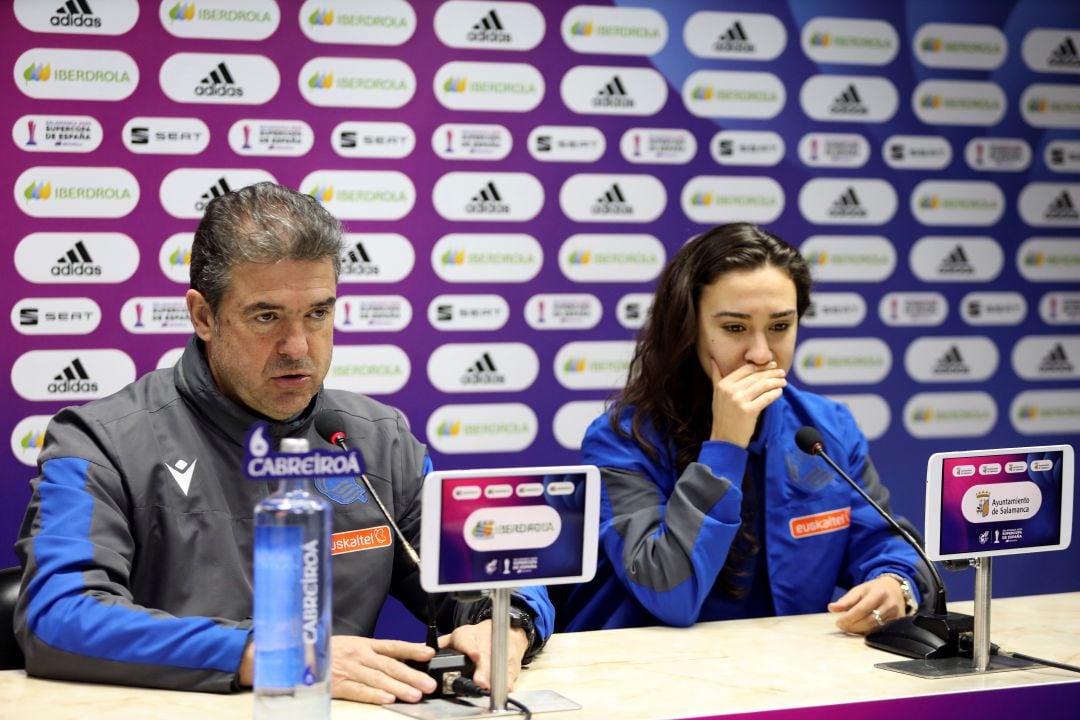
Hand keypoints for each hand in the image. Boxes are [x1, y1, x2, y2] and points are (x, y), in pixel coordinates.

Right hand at [238, 635, 437, 704]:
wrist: (293, 655)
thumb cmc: (325, 653)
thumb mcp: (350, 647)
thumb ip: (372, 654)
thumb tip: (399, 662)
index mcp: (363, 644)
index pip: (392, 645)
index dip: (411, 649)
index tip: (429, 653)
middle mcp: (358, 655)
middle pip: (390, 665)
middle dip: (412, 675)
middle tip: (429, 685)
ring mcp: (347, 669)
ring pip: (378, 678)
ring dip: (399, 687)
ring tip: (415, 695)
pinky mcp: (335, 684)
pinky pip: (357, 690)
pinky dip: (373, 694)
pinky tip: (387, 699)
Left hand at [438, 619, 529, 690]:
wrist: (505, 631)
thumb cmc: (476, 638)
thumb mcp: (457, 637)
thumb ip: (440, 645)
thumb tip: (419, 649)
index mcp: (468, 635)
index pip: (468, 641)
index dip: (471, 649)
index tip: (474, 655)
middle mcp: (485, 641)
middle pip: (485, 655)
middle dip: (483, 668)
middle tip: (480, 680)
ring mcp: (500, 651)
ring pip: (498, 663)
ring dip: (494, 675)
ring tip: (490, 685)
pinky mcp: (510, 660)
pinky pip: (510, 670)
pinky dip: (509, 679)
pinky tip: (507, 686)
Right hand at [708, 359, 786, 446]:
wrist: (724, 438)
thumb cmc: (722, 416)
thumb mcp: (716, 394)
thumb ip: (716, 376)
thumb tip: (713, 360)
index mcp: (723, 384)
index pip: (746, 369)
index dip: (761, 366)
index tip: (771, 365)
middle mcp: (730, 390)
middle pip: (756, 376)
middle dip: (772, 373)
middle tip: (782, 372)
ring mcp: (739, 400)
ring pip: (763, 385)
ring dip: (776, 382)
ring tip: (783, 382)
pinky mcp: (749, 411)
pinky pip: (766, 398)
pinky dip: (775, 393)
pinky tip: (780, 392)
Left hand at [827, 576, 907, 634]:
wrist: (895, 588)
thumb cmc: (873, 589)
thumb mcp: (859, 590)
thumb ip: (846, 600)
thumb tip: (831, 608)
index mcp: (878, 593)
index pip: (861, 609)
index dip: (848, 618)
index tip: (838, 622)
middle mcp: (889, 605)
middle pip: (868, 621)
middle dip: (853, 626)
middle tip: (842, 626)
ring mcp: (896, 615)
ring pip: (875, 629)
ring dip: (859, 630)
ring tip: (849, 627)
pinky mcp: (898, 622)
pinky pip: (881, 632)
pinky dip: (868, 632)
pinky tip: (860, 630)